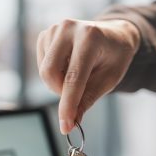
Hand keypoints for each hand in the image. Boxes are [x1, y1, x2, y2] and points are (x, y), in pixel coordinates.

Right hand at [36, 18, 140, 133]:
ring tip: (78, 76)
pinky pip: (41, 64)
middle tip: (75, 97)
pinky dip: (54, 74)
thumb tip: (72, 122)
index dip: (68, 105)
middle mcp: (69, 28)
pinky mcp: (46, 34)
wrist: (114, 35)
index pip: (74, 77)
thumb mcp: (109, 80)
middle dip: (60, 92)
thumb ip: (88, 99)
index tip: (65, 126)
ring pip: (44, 70)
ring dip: (58, 83)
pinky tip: (68, 67)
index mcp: (90, 37)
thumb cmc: (114, 57)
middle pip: (49, 72)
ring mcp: (55, 29)